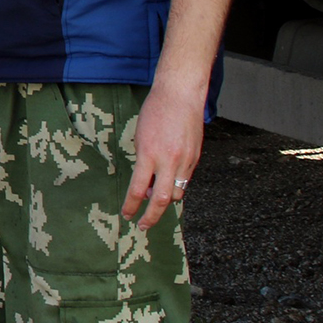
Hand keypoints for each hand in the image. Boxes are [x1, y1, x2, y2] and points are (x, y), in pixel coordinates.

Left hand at [120, 80, 203, 229]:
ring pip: (178, 192)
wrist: (180, 96)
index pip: (139, 188)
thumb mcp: (141, 137)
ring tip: (154, 199)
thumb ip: (144, 161)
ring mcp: (186, 160)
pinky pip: (185, 180)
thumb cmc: (155, 112)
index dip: (132, 205)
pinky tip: (167, 182)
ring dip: (166, 200)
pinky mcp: (196, 158)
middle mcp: (170, 160)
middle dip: (152, 216)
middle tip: (142, 226)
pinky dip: (176, 186)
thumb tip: (148, 184)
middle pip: (163, 199)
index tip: (126, 215)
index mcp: (150, 154)